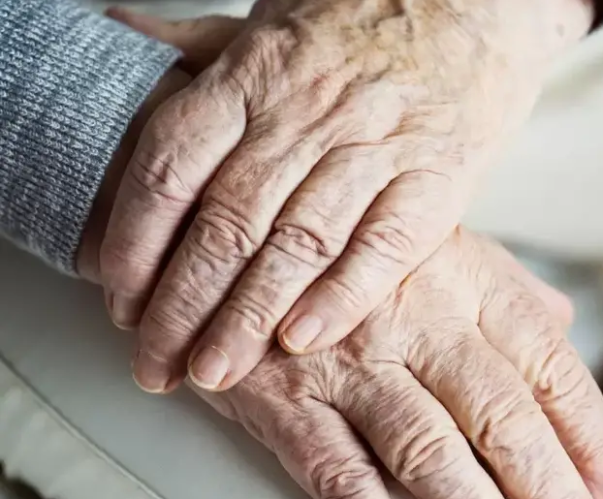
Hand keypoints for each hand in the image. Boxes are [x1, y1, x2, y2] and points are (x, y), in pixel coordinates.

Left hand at [98, 0, 595, 393]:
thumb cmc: (366, 21)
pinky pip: (384, 245)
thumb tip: (123, 35)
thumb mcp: (272, 22)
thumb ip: (198, 48)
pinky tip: (304, 339)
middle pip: (228, 222)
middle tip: (157, 363)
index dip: (137, 242)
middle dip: (183, 305)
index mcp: (255, 75)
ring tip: (215, 372)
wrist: (474, 8)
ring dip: (248, 317)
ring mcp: (375, 145)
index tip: (122, 300)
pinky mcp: (436, 176)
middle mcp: (308, 113)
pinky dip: (341, 296)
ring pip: (298, 243)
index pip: (174, 166)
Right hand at [198, 228, 602, 498]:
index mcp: (465, 280)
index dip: (592, 431)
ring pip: (430, 449)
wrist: (240, 231)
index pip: (547, 364)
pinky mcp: (287, 400)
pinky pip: (341, 470)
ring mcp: (350, 362)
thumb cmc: (353, 248)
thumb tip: (565, 325)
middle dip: (550, 484)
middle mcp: (416, 319)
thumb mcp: (440, 244)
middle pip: (501, 415)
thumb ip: (505, 289)